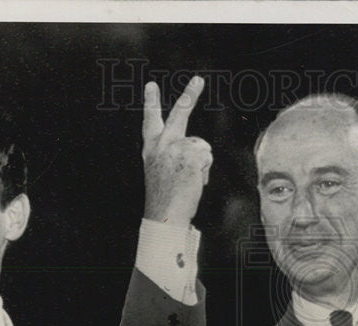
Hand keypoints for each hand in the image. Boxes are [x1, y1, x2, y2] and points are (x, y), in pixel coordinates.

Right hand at [142, 76, 211, 226]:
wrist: (165, 214)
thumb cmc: (165, 199)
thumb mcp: (162, 172)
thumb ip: (174, 155)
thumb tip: (198, 153)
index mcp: (151, 149)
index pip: (150, 121)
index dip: (151, 102)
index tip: (151, 85)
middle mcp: (162, 143)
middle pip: (179, 114)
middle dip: (189, 95)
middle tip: (198, 79)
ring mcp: (176, 147)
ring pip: (200, 146)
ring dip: (200, 164)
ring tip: (188, 181)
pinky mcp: (190, 153)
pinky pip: (206, 156)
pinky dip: (204, 170)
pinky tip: (193, 182)